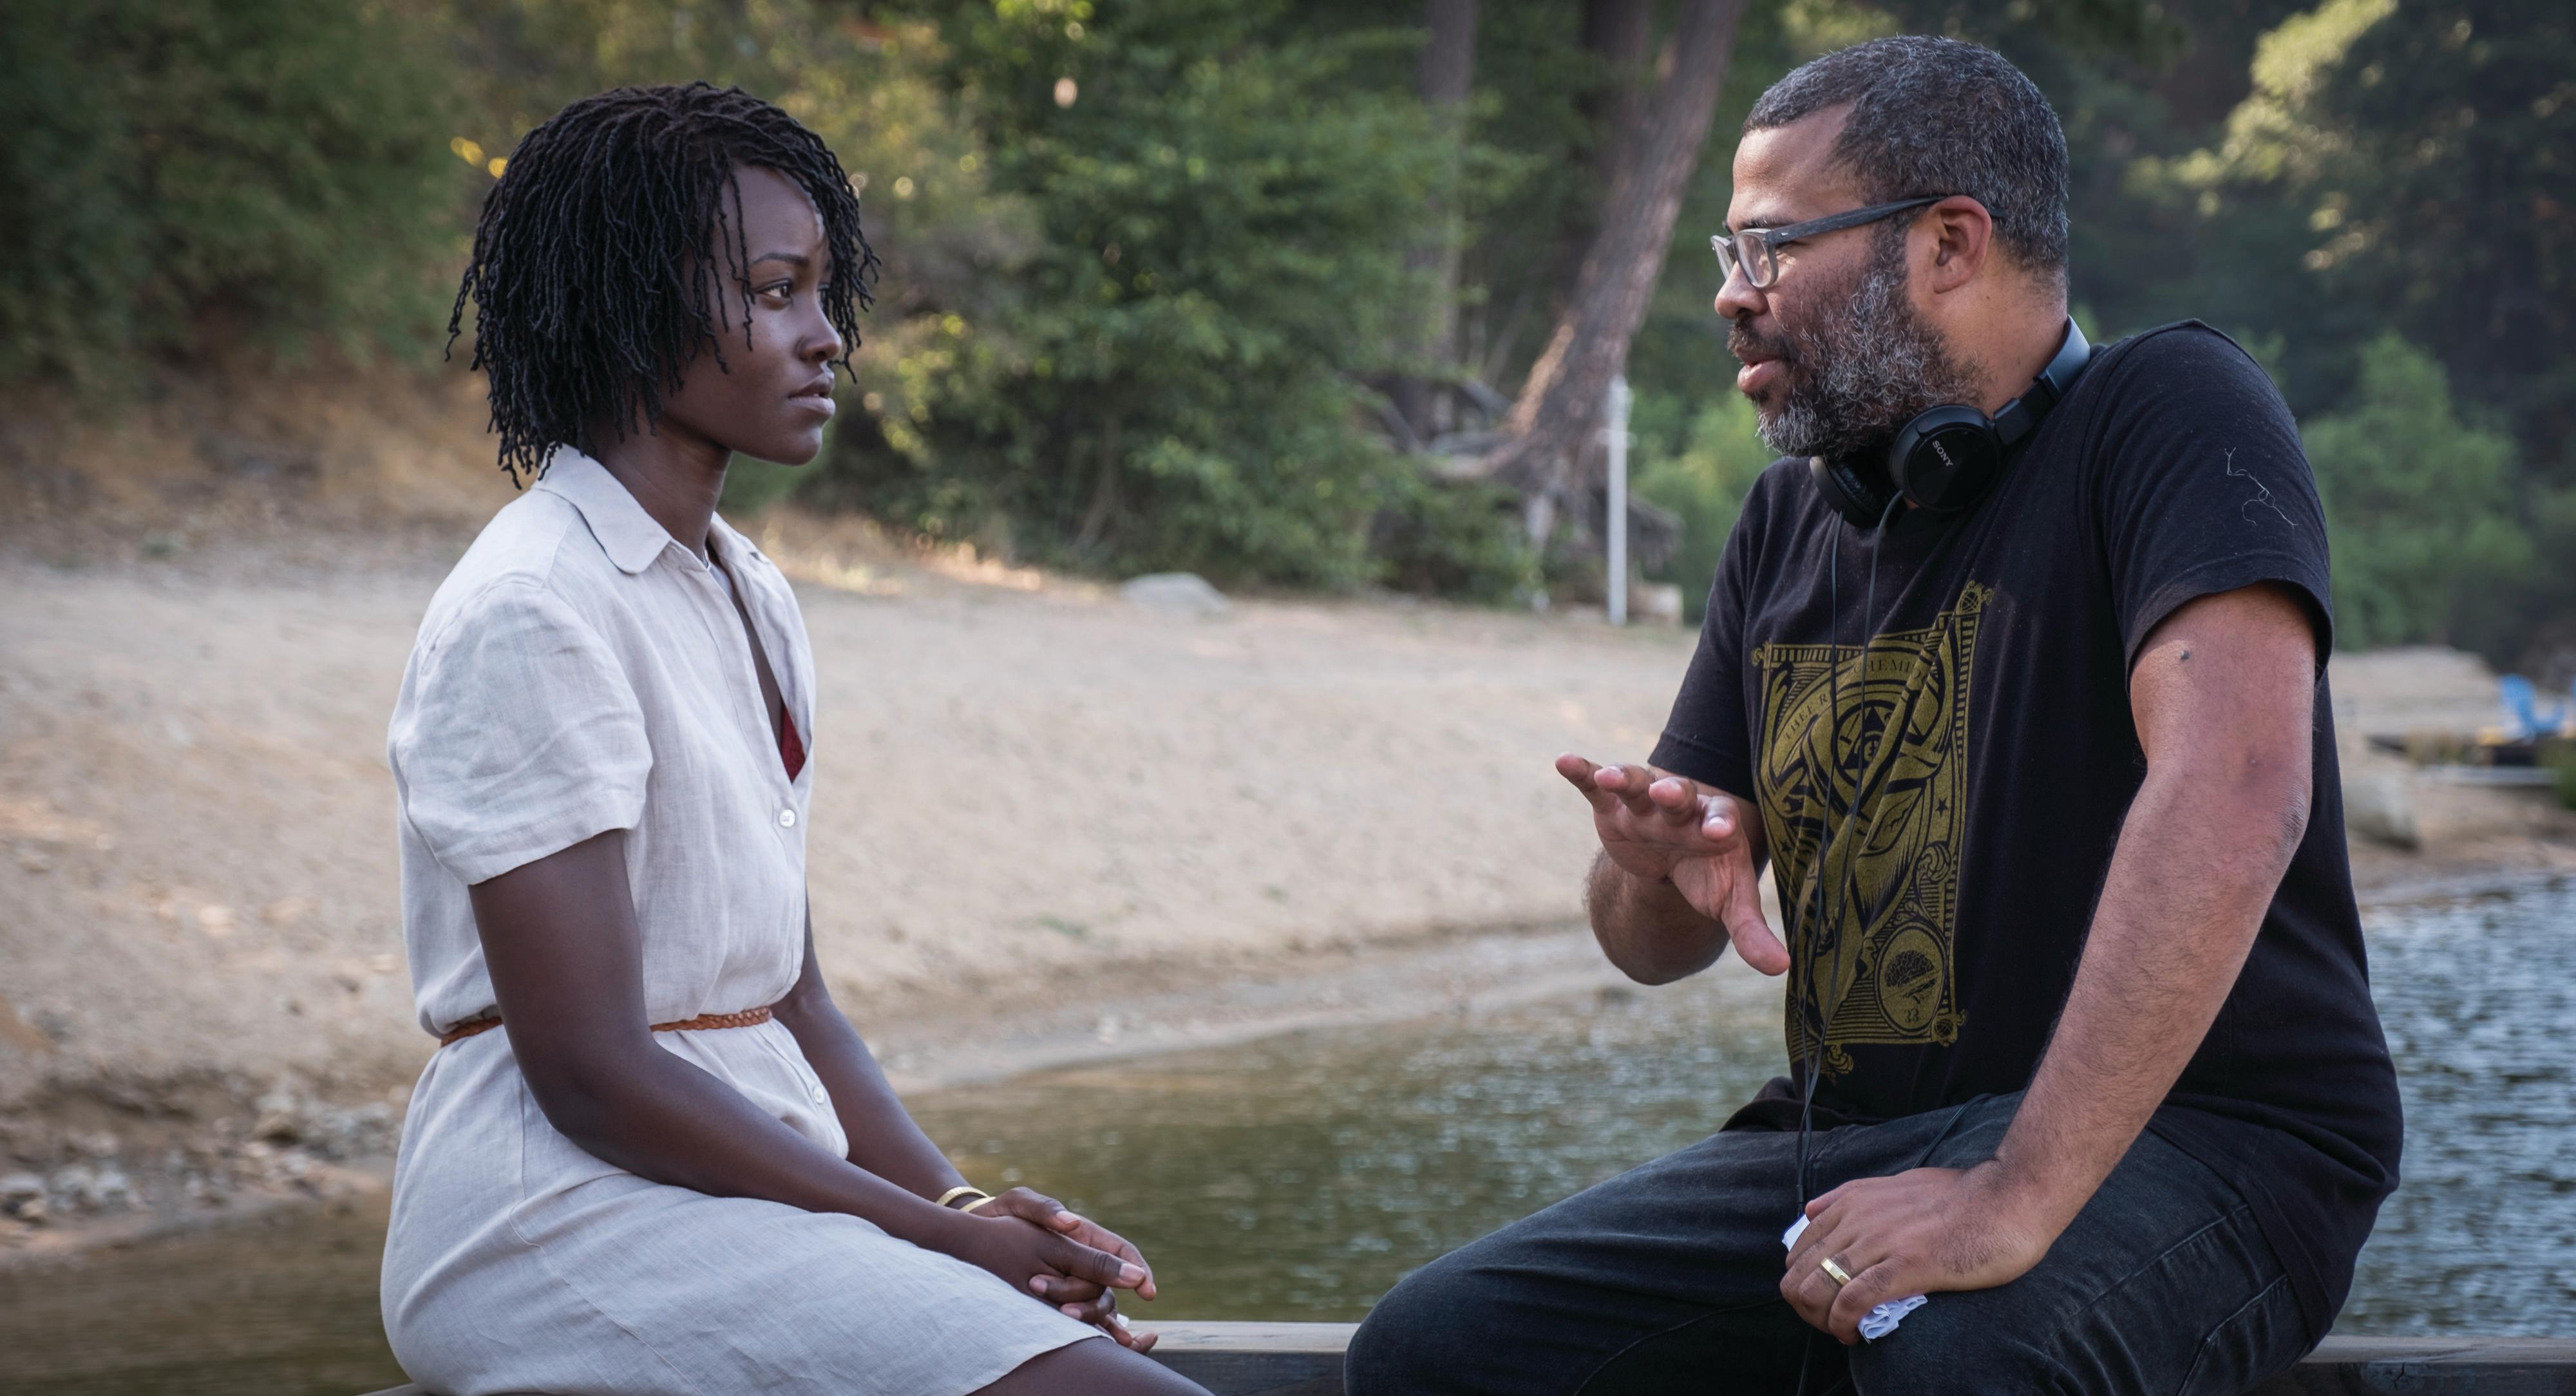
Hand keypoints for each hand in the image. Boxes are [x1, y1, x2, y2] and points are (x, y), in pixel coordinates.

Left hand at [974, 1187, 1159, 1351]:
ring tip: (1062, 1320)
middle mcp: (1081, 1260)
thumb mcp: (1020, 1204)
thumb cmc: (1000, 1214)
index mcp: (1082, 1235)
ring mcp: (1069, 1281)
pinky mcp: (1055, 1300)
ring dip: (1087, 1317)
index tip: (1145, 1290)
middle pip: (1106, 1286)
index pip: (1120, 1252)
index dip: (1137, 1270)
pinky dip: (1092, 1334)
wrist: (975, 1234)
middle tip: (1068, 1310)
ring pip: (1096, 1305)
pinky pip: (1080, 1319)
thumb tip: (1071, 1223)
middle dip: (1096, 1301)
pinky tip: (1099, 1347)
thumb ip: (1044, 1209)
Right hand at [1556, 755, 1787, 974]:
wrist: (1670, 861)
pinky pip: (1596, 786)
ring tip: (1609, 778)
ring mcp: (1645, 804)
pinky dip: (1582, 772)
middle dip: (1672, 794)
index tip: (1720, 832)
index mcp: (1715, 824)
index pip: (1720, 819)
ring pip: (1636, 785)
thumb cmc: (1707, 873)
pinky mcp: (1612, 806)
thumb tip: (1780, 969)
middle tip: (1667, 793)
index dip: (1719, 823)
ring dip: (1624, 778)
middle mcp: (1681, 808)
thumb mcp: (1729, 901)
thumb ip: (1750, 930)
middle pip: (1678, 795)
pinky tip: (1563, 761)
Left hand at [1780, 1162, 2062, 1343]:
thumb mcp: (1897, 1183)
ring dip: (1821, 1319)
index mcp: (1853, 1201)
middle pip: (1800, 1272)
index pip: (1799, 1249)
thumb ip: (1853, 1197)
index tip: (1825, 1301)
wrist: (2008, 1199)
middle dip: (1806, 1306)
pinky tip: (1853, 1334)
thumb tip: (1812, 1210)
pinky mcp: (1907, 1265)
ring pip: (1819, 1288)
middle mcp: (1858, 1219)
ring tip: (1842, 1330)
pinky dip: (1843, 1323)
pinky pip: (1853, 1300)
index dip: (1802, 1282)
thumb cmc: (1962, 1196)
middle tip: (1831, 1321)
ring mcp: (1880, 1241)